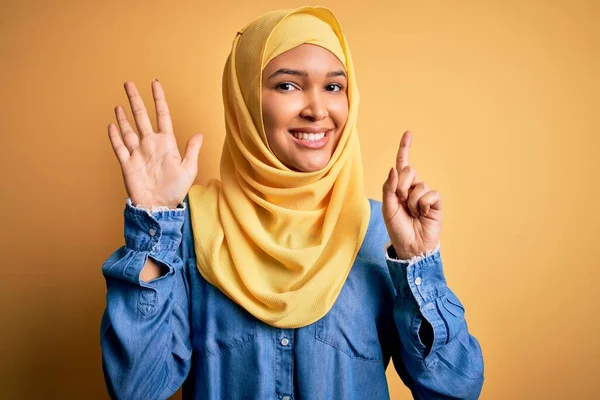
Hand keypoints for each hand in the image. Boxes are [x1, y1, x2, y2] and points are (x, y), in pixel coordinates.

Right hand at [108, 80, 203, 208]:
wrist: (159, 207)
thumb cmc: (175, 190)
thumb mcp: (188, 170)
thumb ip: (192, 151)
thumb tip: (199, 134)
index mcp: (166, 143)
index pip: (162, 115)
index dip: (159, 99)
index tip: (155, 83)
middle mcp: (150, 144)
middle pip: (141, 117)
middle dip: (135, 100)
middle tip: (129, 83)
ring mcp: (137, 153)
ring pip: (128, 130)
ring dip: (123, 116)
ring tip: (120, 104)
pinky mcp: (127, 164)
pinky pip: (119, 146)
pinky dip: (115, 136)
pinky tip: (112, 124)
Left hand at [382, 131, 441, 258]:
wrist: (411, 246)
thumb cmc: (397, 228)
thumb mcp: (388, 208)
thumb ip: (389, 188)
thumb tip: (394, 168)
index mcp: (399, 187)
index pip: (402, 164)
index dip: (405, 149)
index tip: (409, 133)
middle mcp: (413, 187)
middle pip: (409, 171)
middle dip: (402, 186)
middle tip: (402, 202)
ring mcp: (425, 194)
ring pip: (419, 185)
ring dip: (412, 201)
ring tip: (413, 213)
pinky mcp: (436, 202)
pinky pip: (430, 194)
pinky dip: (424, 204)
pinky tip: (423, 214)